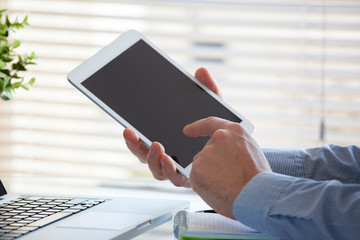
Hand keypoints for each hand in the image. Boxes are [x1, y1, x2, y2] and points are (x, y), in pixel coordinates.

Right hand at [123, 68, 220, 187]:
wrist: (242, 153)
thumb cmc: (223, 132)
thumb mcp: (214, 109)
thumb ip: (207, 91)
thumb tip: (201, 71)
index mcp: (169, 142)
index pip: (145, 142)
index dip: (133, 138)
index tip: (127, 127)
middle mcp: (170, 158)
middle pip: (145, 156)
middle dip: (135, 146)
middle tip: (131, 133)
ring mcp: (180, 170)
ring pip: (156, 170)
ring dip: (152, 158)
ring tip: (155, 145)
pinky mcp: (190, 179)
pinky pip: (175, 179)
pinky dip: (170, 170)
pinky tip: (169, 160)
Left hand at [183, 117, 271, 218]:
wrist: (258, 196)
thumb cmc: (258, 180)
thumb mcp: (251, 152)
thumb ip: (233, 147)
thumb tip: (223, 154)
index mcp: (234, 131)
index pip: (210, 124)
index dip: (197, 127)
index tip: (187, 131)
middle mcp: (218, 138)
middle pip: (207, 151)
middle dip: (213, 164)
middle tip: (227, 177)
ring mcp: (206, 153)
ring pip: (201, 166)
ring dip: (209, 175)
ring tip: (227, 184)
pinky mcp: (197, 169)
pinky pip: (196, 178)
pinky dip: (204, 185)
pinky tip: (218, 189)